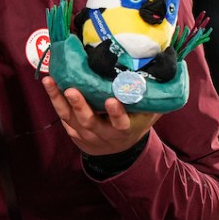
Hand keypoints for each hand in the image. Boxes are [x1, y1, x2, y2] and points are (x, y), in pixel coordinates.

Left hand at [40, 75, 158, 156]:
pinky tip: (49, 83)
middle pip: (89, 122)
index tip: (112, 101)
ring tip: (50, 81)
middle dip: (80, 106)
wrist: (119, 150)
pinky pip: (62, 115)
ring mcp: (86, 134)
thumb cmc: (135, 122)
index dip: (116, 114)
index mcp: (124, 131)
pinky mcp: (73, 131)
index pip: (121, 124)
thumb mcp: (147, 114)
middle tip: (72, 90)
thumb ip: (155, 98)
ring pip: (70, 118)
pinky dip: (54, 100)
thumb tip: (169, 69)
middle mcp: (103, 135)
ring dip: (59, 100)